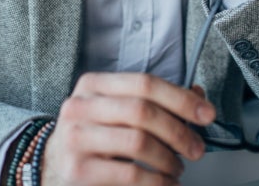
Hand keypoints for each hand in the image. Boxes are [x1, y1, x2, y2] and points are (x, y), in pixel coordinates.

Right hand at [41, 72, 213, 185]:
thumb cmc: (94, 138)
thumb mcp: (117, 112)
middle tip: (196, 149)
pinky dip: (157, 182)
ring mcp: (76, 138)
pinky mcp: (78, 170)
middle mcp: (80, 106)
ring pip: (139, 142)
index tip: (206, 115)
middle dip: (179, 132)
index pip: (145, 83)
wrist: (52, 166)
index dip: (181, 98)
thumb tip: (198, 99)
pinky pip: (130, 174)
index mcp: (93, 85)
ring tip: (176, 169)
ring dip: (169, 159)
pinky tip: (164, 184)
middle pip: (143, 111)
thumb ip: (155, 103)